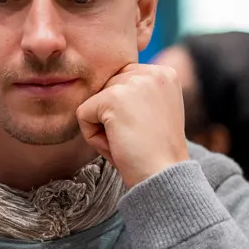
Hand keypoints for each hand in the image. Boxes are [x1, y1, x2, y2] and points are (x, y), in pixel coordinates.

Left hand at [76, 63, 189, 187]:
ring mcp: (133, 83)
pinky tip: (117, 144)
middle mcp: (153, 72)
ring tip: (128, 141)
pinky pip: (82, 114)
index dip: (125, 111)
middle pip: (107, 88)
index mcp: (165, 73)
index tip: (145, 130)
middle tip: (136, 138)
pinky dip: (92, 136)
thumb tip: (101, 85)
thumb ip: (135, 94)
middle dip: (112, 117)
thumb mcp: (153, 112)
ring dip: (103, 127)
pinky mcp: (112, 98)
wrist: (163, 176)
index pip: (123, 80)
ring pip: (94, 101)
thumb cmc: (155, 153)